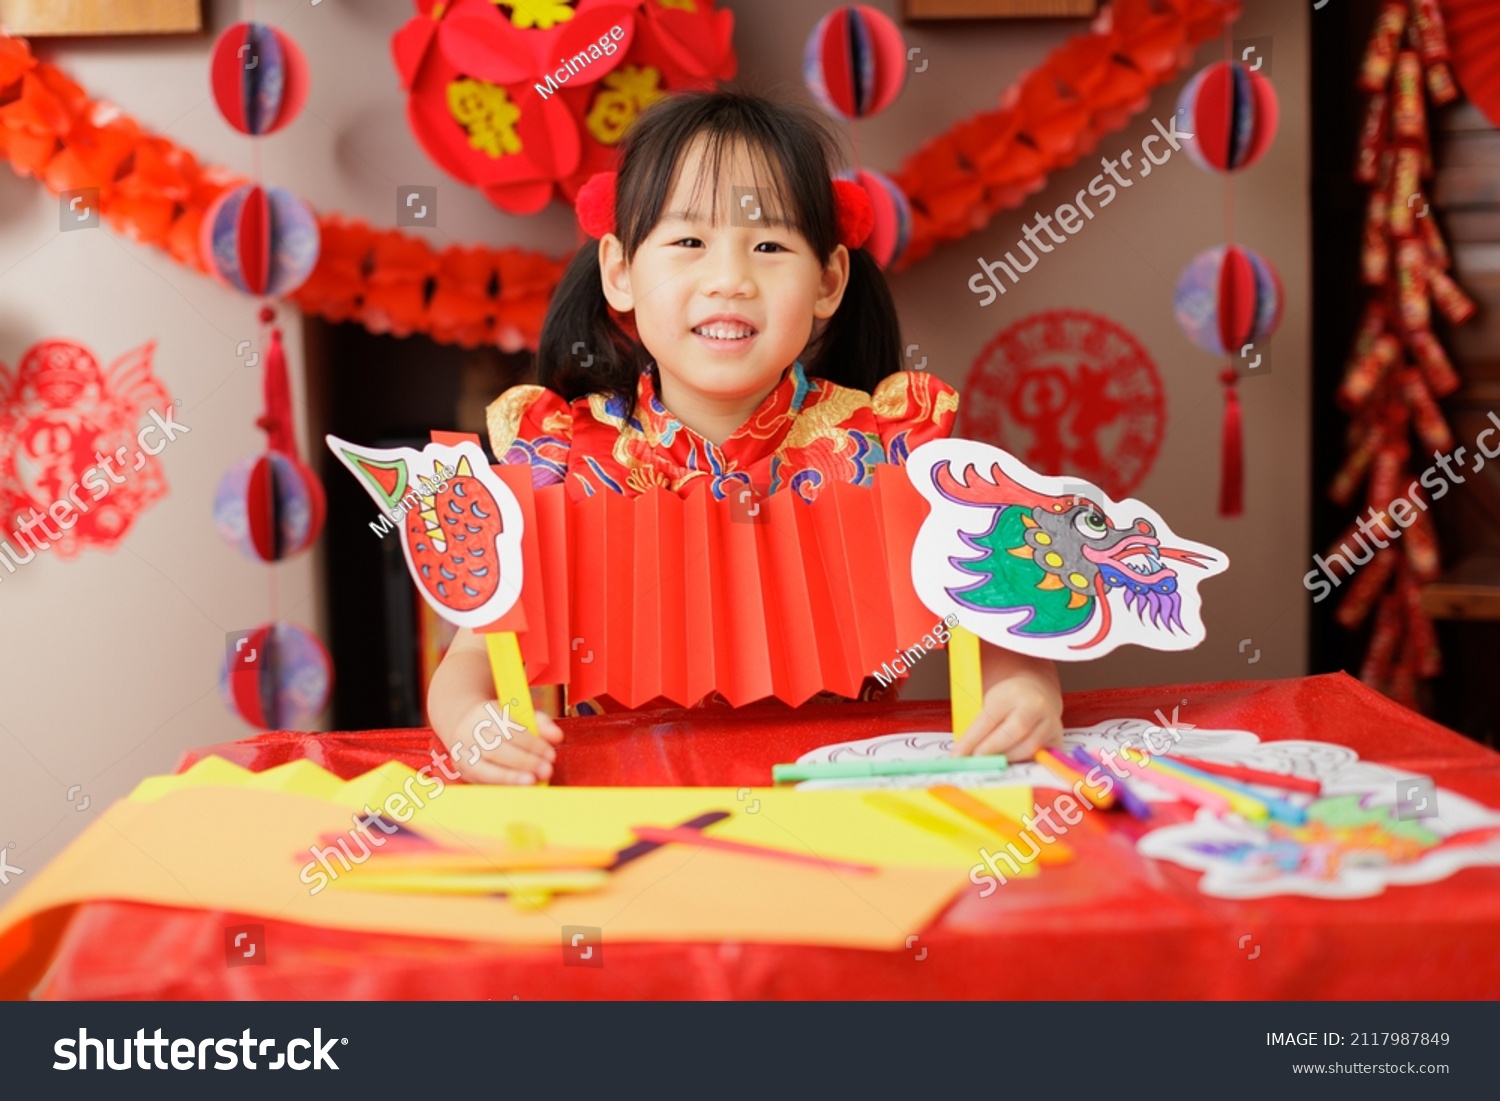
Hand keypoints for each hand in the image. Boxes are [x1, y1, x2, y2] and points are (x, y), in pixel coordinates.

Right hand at [446, 700, 562, 784]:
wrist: (466, 723)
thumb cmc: (500, 721)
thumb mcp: (519, 714)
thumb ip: (541, 723)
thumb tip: (557, 736)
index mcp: (484, 713)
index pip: (509, 729)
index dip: (532, 743)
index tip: (550, 754)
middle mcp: (468, 732)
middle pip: (496, 749)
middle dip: (524, 762)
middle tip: (546, 770)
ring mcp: (461, 753)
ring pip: (484, 768)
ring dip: (510, 778)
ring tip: (532, 782)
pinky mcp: (461, 770)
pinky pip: (480, 781)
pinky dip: (499, 786)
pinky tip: (517, 788)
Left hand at [952, 646, 1062, 761]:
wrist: (1035, 693)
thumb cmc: (1006, 702)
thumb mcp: (989, 704)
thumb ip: (977, 729)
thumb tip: (960, 756)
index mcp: (1011, 693)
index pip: (989, 719)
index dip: (972, 740)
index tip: (957, 756)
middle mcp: (1035, 704)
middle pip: (1014, 731)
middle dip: (992, 750)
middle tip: (976, 761)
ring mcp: (1050, 720)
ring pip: (1029, 746)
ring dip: (1007, 758)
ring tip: (992, 762)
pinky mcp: (1057, 736)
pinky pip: (1039, 754)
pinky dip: (1022, 762)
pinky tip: (1010, 763)